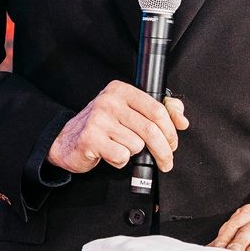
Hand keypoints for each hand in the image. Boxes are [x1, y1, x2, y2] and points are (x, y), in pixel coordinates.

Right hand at [47, 82, 186, 174]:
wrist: (68, 140)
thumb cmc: (103, 126)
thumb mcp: (130, 111)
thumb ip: (160, 110)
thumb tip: (182, 120)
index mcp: (121, 90)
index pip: (157, 109)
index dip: (171, 130)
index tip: (173, 143)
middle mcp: (108, 101)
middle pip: (150, 130)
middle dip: (163, 150)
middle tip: (166, 160)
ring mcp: (98, 119)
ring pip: (137, 144)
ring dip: (134, 153)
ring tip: (122, 148)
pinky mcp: (91, 138)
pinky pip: (121, 155)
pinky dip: (120, 160)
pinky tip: (110, 153)